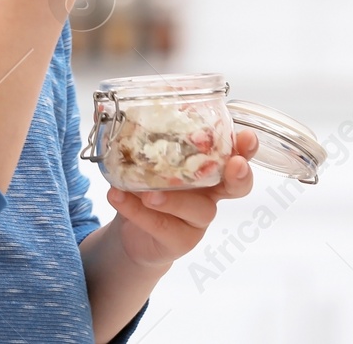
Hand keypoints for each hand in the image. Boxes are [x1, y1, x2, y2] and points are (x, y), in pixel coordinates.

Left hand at [104, 130, 258, 269]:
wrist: (131, 232)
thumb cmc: (145, 187)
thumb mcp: (143, 162)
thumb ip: (135, 140)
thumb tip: (106, 109)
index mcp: (206, 169)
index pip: (234, 155)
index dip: (245, 148)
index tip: (246, 137)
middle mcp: (209, 195)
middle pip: (237, 186)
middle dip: (240, 174)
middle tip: (234, 165)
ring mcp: (197, 221)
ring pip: (198, 209)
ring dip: (173, 199)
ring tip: (147, 193)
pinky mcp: (180, 241)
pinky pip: (163, 226)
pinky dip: (138, 212)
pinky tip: (118, 197)